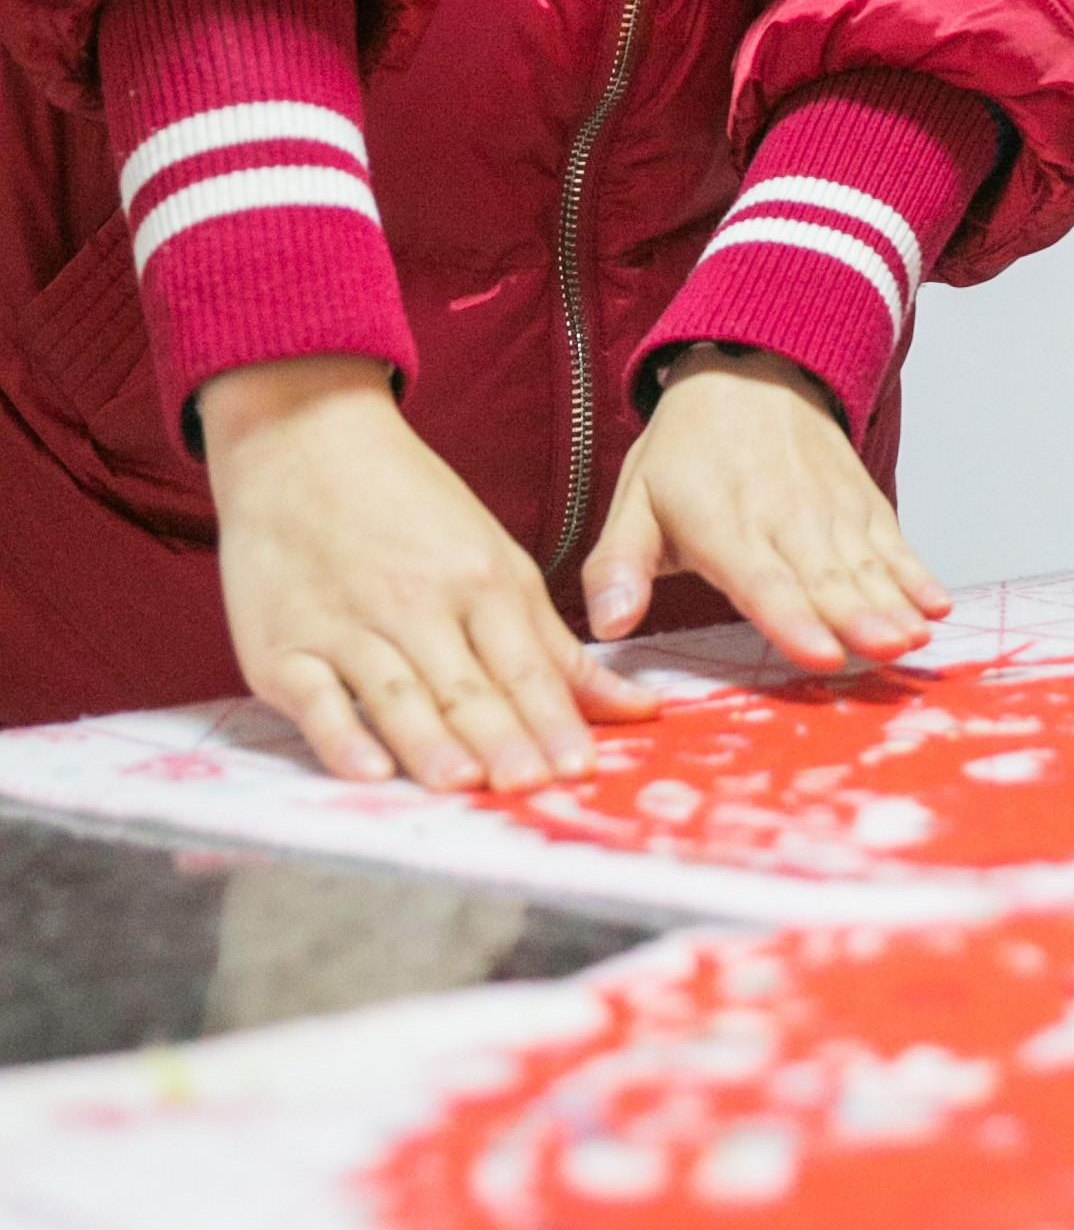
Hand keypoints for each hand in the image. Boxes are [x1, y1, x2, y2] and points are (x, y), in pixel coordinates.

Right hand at [202, 355, 659, 792]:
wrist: (303, 440)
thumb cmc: (409, 509)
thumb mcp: (495, 560)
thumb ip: (552, 647)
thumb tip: (633, 709)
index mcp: (479, 581)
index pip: (524, 664)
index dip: (553, 718)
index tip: (582, 767)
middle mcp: (417, 605)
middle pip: (466, 686)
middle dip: (503, 740)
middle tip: (535, 789)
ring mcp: (346, 627)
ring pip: (397, 695)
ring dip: (431, 742)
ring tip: (465, 786)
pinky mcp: (283, 648)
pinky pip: (315, 699)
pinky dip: (340, 735)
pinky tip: (368, 769)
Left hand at [582, 347, 952, 668]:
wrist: (752, 365)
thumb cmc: (688, 449)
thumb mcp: (635, 498)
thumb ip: (618, 566)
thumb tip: (608, 625)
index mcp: (722, 523)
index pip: (760, 580)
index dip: (791, 619)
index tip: (820, 654)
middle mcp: (783, 517)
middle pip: (824, 576)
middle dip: (857, 617)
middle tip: (886, 653)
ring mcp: (831, 509)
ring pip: (865, 562)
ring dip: (893, 601)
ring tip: (914, 637)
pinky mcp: (862, 503)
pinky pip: (893, 541)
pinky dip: (917, 571)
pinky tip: (937, 604)